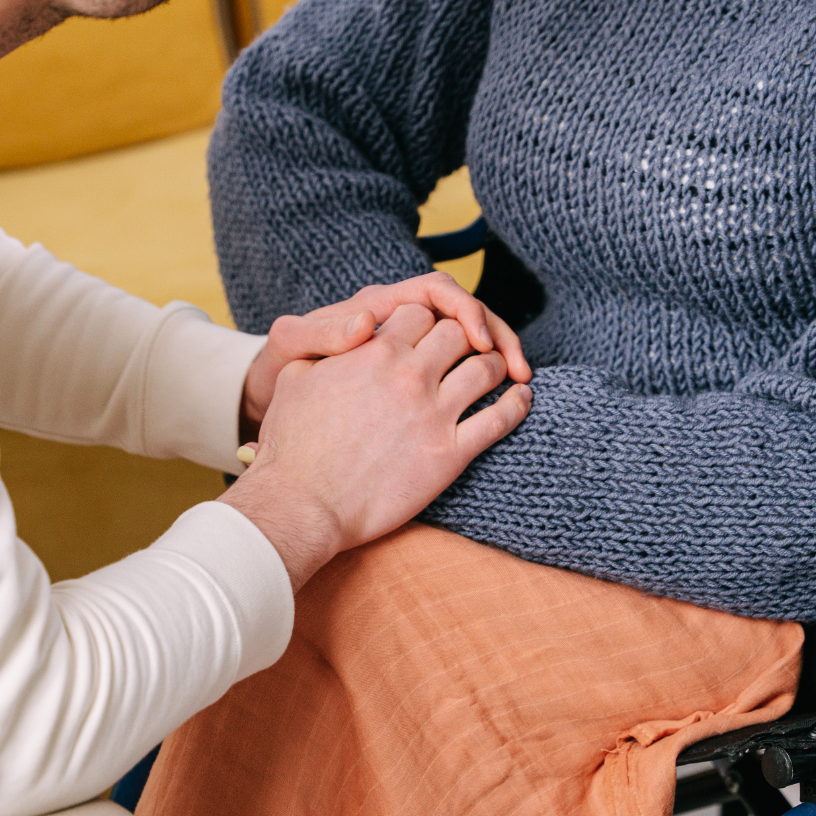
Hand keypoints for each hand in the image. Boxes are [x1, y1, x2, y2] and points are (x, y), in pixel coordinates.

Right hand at [220, 304, 532, 590]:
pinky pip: (500, 419)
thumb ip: (325, 347)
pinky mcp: (450, 455)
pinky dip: (517, 403)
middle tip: (472, 347)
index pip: (421, 312)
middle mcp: (410, 375)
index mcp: (374, 351)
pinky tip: (523, 396)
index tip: (432, 333)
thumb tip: (348, 335)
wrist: (303, 504)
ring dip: (498, 363)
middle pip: (459, 333)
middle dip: (466, 336)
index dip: (428, 319)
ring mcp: (434, 414)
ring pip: (487, 369)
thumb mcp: (295, 378)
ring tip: (501, 368)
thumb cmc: (292, 446)